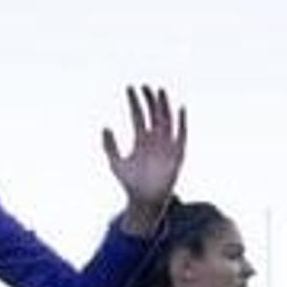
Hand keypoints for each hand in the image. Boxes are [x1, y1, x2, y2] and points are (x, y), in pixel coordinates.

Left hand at [100, 85, 183, 223]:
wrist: (145, 200)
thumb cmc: (130, 182)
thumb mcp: (116, 163)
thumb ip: (109, 146)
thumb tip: (105, 127)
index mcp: (141, 139)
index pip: (139, 115)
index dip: (134, 102)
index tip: (129, 88)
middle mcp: (155, 139)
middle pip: (154, 113)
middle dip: (150, 99)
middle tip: (144, 86)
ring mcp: (167, 145)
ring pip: (167, 120)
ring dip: (164, 106)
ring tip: (159, 90)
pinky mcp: (177, 154)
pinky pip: (182, 135)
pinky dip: (181, 122)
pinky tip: (179, 109)